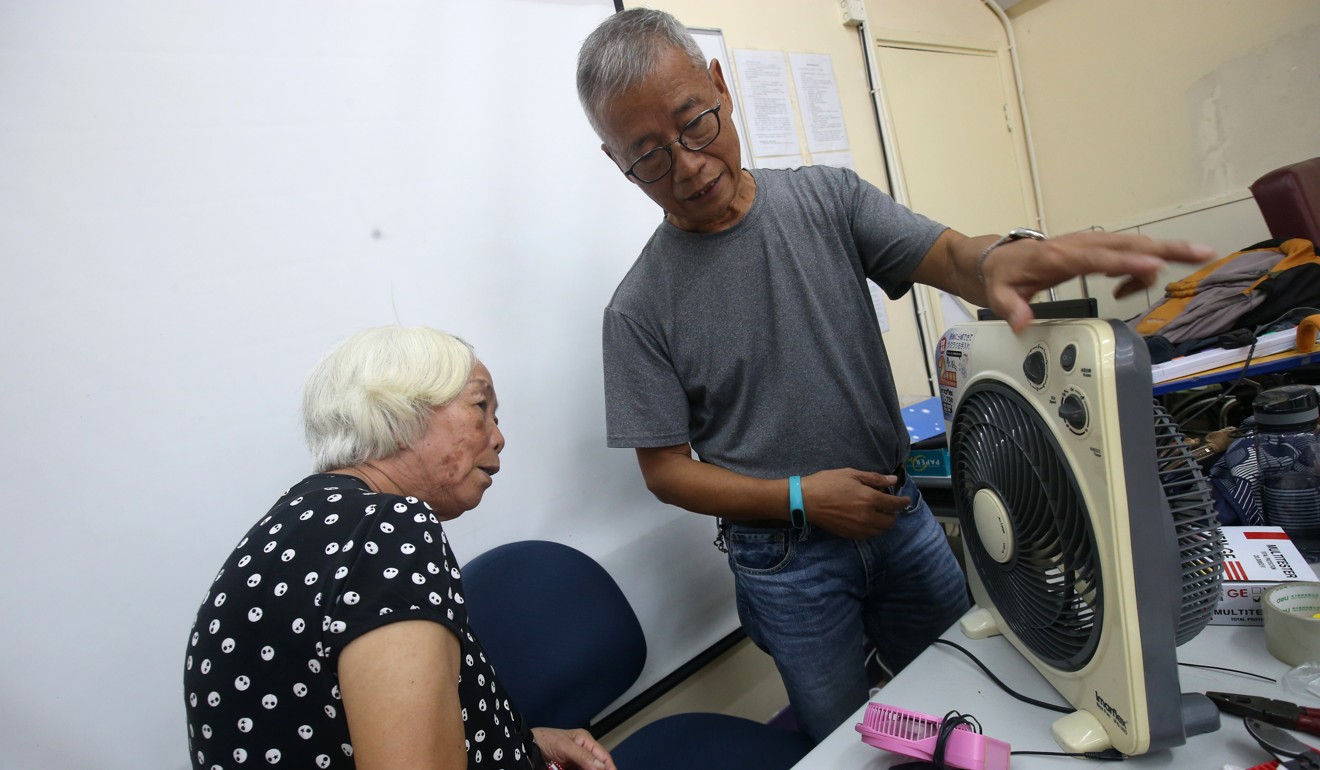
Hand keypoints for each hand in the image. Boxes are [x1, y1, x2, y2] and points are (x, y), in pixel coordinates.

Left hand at [532, 727, 616, 769]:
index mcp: (585, 741)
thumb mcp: (565, 747)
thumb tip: (599, 766)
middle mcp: (583, 751)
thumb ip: (583, 756)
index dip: (610, 767)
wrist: (527, 746)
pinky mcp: (568, 768)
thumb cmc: (544, 739)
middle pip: (597, 766)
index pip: (603, 756)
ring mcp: (576, 761)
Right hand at [799, 468, 909, 538]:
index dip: (903, 502)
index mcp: (869, 499)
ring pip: (880, 531)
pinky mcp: (849, 535)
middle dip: (893, 514)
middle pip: (890, 521)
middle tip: (889, 506)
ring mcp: (858, 528)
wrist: (806, 500)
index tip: (905, 499)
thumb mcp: (852, 474)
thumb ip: (874, 479)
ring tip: (878, 513)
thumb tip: (893, 481)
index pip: (894, 505)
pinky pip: (868, 535)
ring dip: (883, 523)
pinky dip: (872, 529)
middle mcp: (867, 517)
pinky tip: (866, 520)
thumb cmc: (828, 482)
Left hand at [981, 231, 1214, 331]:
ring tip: (1200, 255)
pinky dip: (1139, 265)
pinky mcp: (1092, 250)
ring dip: (1166, 250)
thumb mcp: (998, 294)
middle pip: (1128, 243)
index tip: (1153, 264)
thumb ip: (1010, 308)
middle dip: (1165, 248)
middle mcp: (1078, 245)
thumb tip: (1022, 322)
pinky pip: (1124, 253)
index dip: (1126, 261)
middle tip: (1201, 252)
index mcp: (1058, 256)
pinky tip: (1138, 283)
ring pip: (1133, 244)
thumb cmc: (1000, 275)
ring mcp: (1087, 245)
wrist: (992, 258)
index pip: (1097, 256)